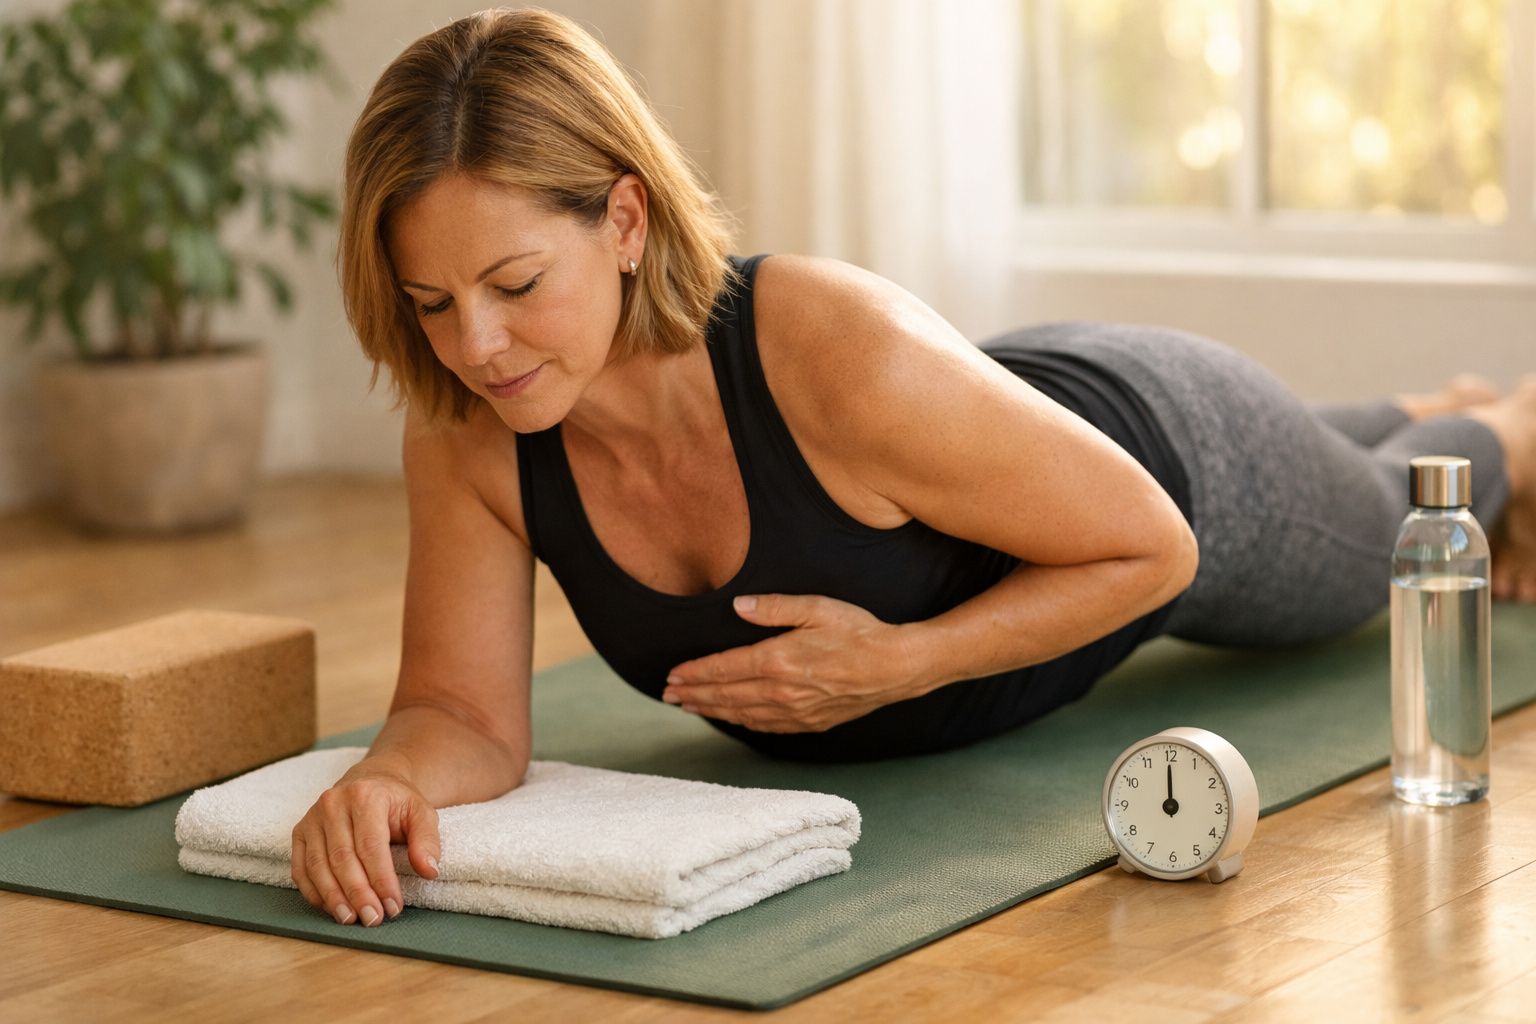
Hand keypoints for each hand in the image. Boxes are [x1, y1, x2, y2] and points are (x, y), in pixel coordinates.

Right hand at [289, 760, 441, 926]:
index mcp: (365, 795)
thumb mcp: (421, 812)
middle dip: (358, 893)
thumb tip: (429, 871)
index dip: (381, 879)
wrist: (369, 783)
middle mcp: (332, 804)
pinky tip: (331, 907)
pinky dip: (314, 892)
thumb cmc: (396, 803)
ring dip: (334, 898)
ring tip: (351, 919)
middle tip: (373, 919)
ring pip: (318, 866)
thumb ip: (427, 840)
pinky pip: (300, 868)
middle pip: (342, 858)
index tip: (393, 906)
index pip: (371, 845)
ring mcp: (311, 818)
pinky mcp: (299, 832)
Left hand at [662, 593, 923, 733]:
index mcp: (777, 661)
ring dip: (711, 711)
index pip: (723, 670)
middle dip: (693, 695)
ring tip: (688, 707)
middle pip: (725, 696)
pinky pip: (765, 727)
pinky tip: (731, 719)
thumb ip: (774, 607)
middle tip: (667, 696)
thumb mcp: (817, 607)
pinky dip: (741, 723)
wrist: (896, 667)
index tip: (671, 675)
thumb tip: (737, 606)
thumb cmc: (858, 631)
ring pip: (741, 715)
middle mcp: (780, 692)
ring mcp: (795, 712)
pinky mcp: (810, 723)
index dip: (694, 673)